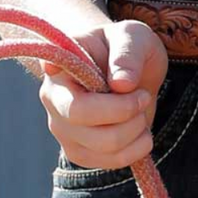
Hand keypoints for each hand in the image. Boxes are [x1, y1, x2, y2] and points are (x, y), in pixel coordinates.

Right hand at [39, 18, 168, 170]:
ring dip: (136, 129)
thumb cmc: (124, 46)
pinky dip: (137, 148)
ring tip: (140, 109)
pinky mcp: (80, 152)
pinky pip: (112, 162)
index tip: (117, 85)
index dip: (95, 103)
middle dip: (127, 112)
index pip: (71, 98)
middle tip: (143, 94)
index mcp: (59, 70)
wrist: (125, 67)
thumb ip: (127, 53)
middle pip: (88, 126)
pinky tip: (139, 128)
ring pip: (105, 148)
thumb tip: (121, 84)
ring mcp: (64, 130)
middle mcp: (54, 102)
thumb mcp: (132, 35)